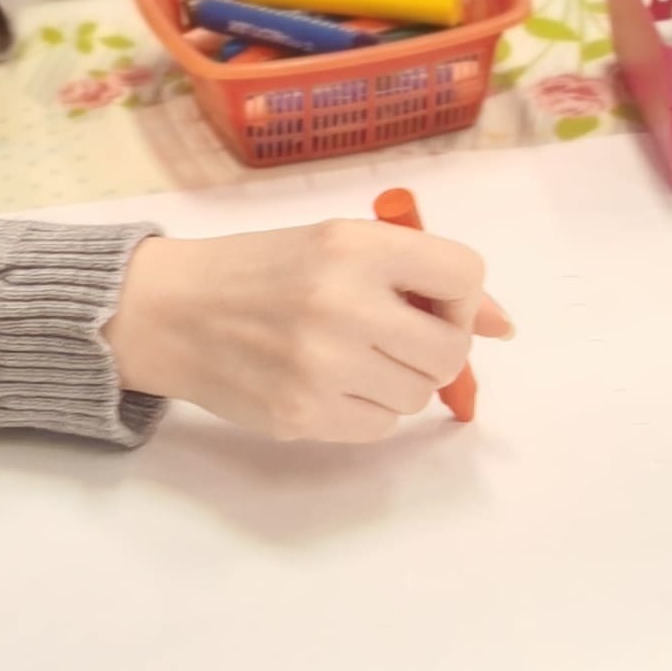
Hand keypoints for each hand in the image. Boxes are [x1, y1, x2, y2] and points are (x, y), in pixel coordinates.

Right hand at [104, 220, 518, 443]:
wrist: (170, 310)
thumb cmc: (261, 270)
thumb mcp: (336, 244)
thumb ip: (418, 275)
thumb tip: (501, 325)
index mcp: (354, 246)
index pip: (464, 274)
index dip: (459, 294)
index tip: (430, 300)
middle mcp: (343, 304)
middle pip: (450, 349)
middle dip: (436, 347)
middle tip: (397, 336)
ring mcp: (322, 368)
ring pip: (418, 394)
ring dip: (399, 380)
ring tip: (353, 356)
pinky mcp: (303, 416)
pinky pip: (380, 425)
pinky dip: (368, 408)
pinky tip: (329, 382)